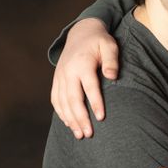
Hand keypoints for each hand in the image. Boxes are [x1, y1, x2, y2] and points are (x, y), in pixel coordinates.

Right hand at [51, 18, 119, 137]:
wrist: (81, 32)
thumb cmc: (99, 42)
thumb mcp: (109, 46)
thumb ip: (111, 61)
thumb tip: (112, 76)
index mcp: (82, 63)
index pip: (89, 86)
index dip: (95, 103)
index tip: (101, 118)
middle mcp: (68, 71)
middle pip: (73, 98)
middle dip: (80, 118)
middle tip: (89, 134)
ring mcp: (60, 76)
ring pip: (62, 102)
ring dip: (70, 119)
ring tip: (80, 135)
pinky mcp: (56, 80)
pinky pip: (56, 99)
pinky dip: (61, 113)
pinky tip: (69, 124)